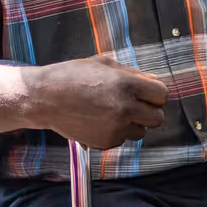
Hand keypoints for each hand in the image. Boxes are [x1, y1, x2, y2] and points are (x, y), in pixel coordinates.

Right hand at [27, 55, 167, 147]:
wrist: (45, 98)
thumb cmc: (72, 76)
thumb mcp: (104, 64)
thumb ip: (133, 74)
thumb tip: (154, 81)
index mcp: (127, 85)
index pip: (162, 95)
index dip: (155, 94)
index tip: (146, 94)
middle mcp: (125, 108)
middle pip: (158, 118)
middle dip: (149, 111)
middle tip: (134, 105)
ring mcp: (116, 128)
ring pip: (142, 132)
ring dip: (134, 124)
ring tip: (113, 112)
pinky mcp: (105, 142)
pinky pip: (123, 140)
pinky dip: (117, 133)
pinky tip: (101, 121)